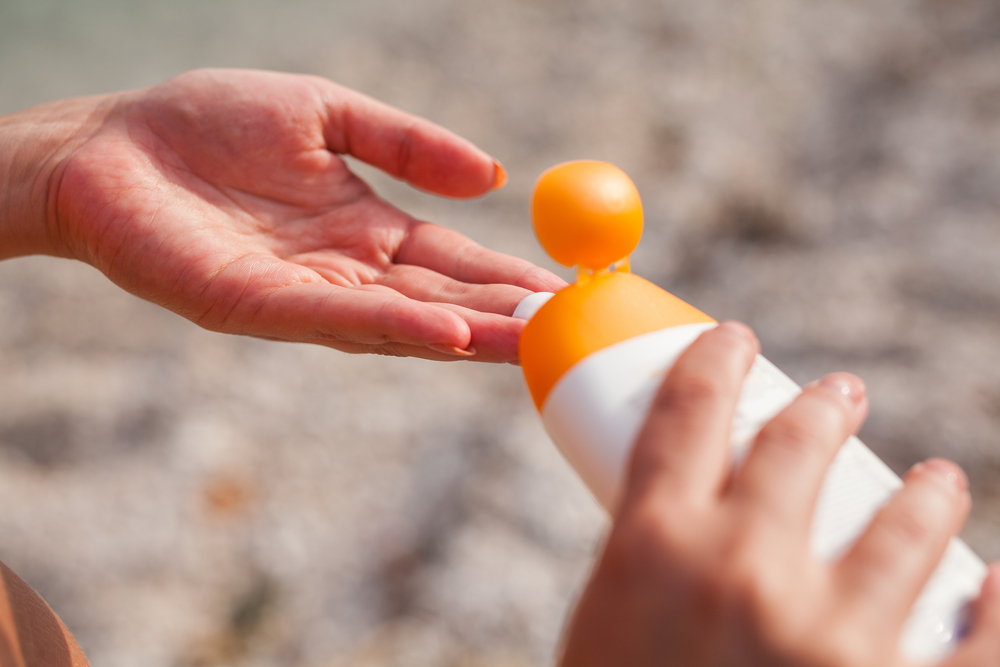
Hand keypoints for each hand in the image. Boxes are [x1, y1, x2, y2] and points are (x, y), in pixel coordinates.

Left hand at [3, 68, 563, 361]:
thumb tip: (495, 176)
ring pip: (399, 322)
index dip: (512, 275)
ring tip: (530, 341)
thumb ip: (408, 143)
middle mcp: (346, 274)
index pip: (456, 262)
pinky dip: (394, 327)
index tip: (574, 287)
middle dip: (505, 318)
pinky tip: (446, 332)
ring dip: (467, 333)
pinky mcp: (251, 305)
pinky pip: (333, 319)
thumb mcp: (328, 113)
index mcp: (368, 229)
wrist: (112, 143)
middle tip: (573, 332)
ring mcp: (303, 297)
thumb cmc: (211, 125)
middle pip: (441, 302)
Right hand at [558, 322, 999, 665]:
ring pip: (903, 523)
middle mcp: (742, 570)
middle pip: (791, 446)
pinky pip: (981, 636)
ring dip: (928, 493)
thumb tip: (686, 533)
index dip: (713, 363)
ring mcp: (830, 636)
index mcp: (652, 549)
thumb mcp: (604, 638)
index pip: (684, 415)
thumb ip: (649, 579)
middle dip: (821, 407)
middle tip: (840, 394)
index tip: (735, 342)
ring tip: (940, 482)